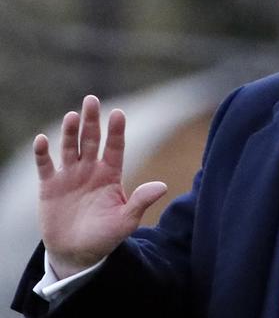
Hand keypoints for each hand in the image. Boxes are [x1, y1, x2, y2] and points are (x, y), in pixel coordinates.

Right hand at [34, 95, 167, 278]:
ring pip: (70, 148)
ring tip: (72, 116)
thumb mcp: (126, 221)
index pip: (115, 147)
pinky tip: (42, 140)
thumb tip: (162, 186)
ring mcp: (70, 175)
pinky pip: (45, 165)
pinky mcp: (50, 186)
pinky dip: (43, 153)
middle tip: (91, 100)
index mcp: (111, 174)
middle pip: (91, 140)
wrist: (77, 253)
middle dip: (92, 121)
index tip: (119, 114)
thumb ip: (141, 202)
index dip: (116, 131)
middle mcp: (90, 169)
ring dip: (70, 132)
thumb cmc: (105, 236)